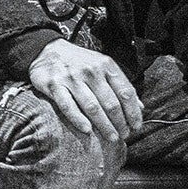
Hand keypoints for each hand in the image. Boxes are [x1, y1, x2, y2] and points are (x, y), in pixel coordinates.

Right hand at [27, 39, 141, 144]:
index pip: (126, 92)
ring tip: (111, 138)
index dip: (133, 112)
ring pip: (92, 107)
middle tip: (123, 135)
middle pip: (111, 103)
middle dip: (120, 123)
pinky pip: (68, 106)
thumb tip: (140, 107)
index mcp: (106, 65)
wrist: (47, 51)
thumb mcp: (103, 67)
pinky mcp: (54, 85)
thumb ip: (120, 85)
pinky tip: (87, 130)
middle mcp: (91, 71)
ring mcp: (72, 78)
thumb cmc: (79, 62)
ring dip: (104, 126)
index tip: (136, 126)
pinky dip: (78, 119)